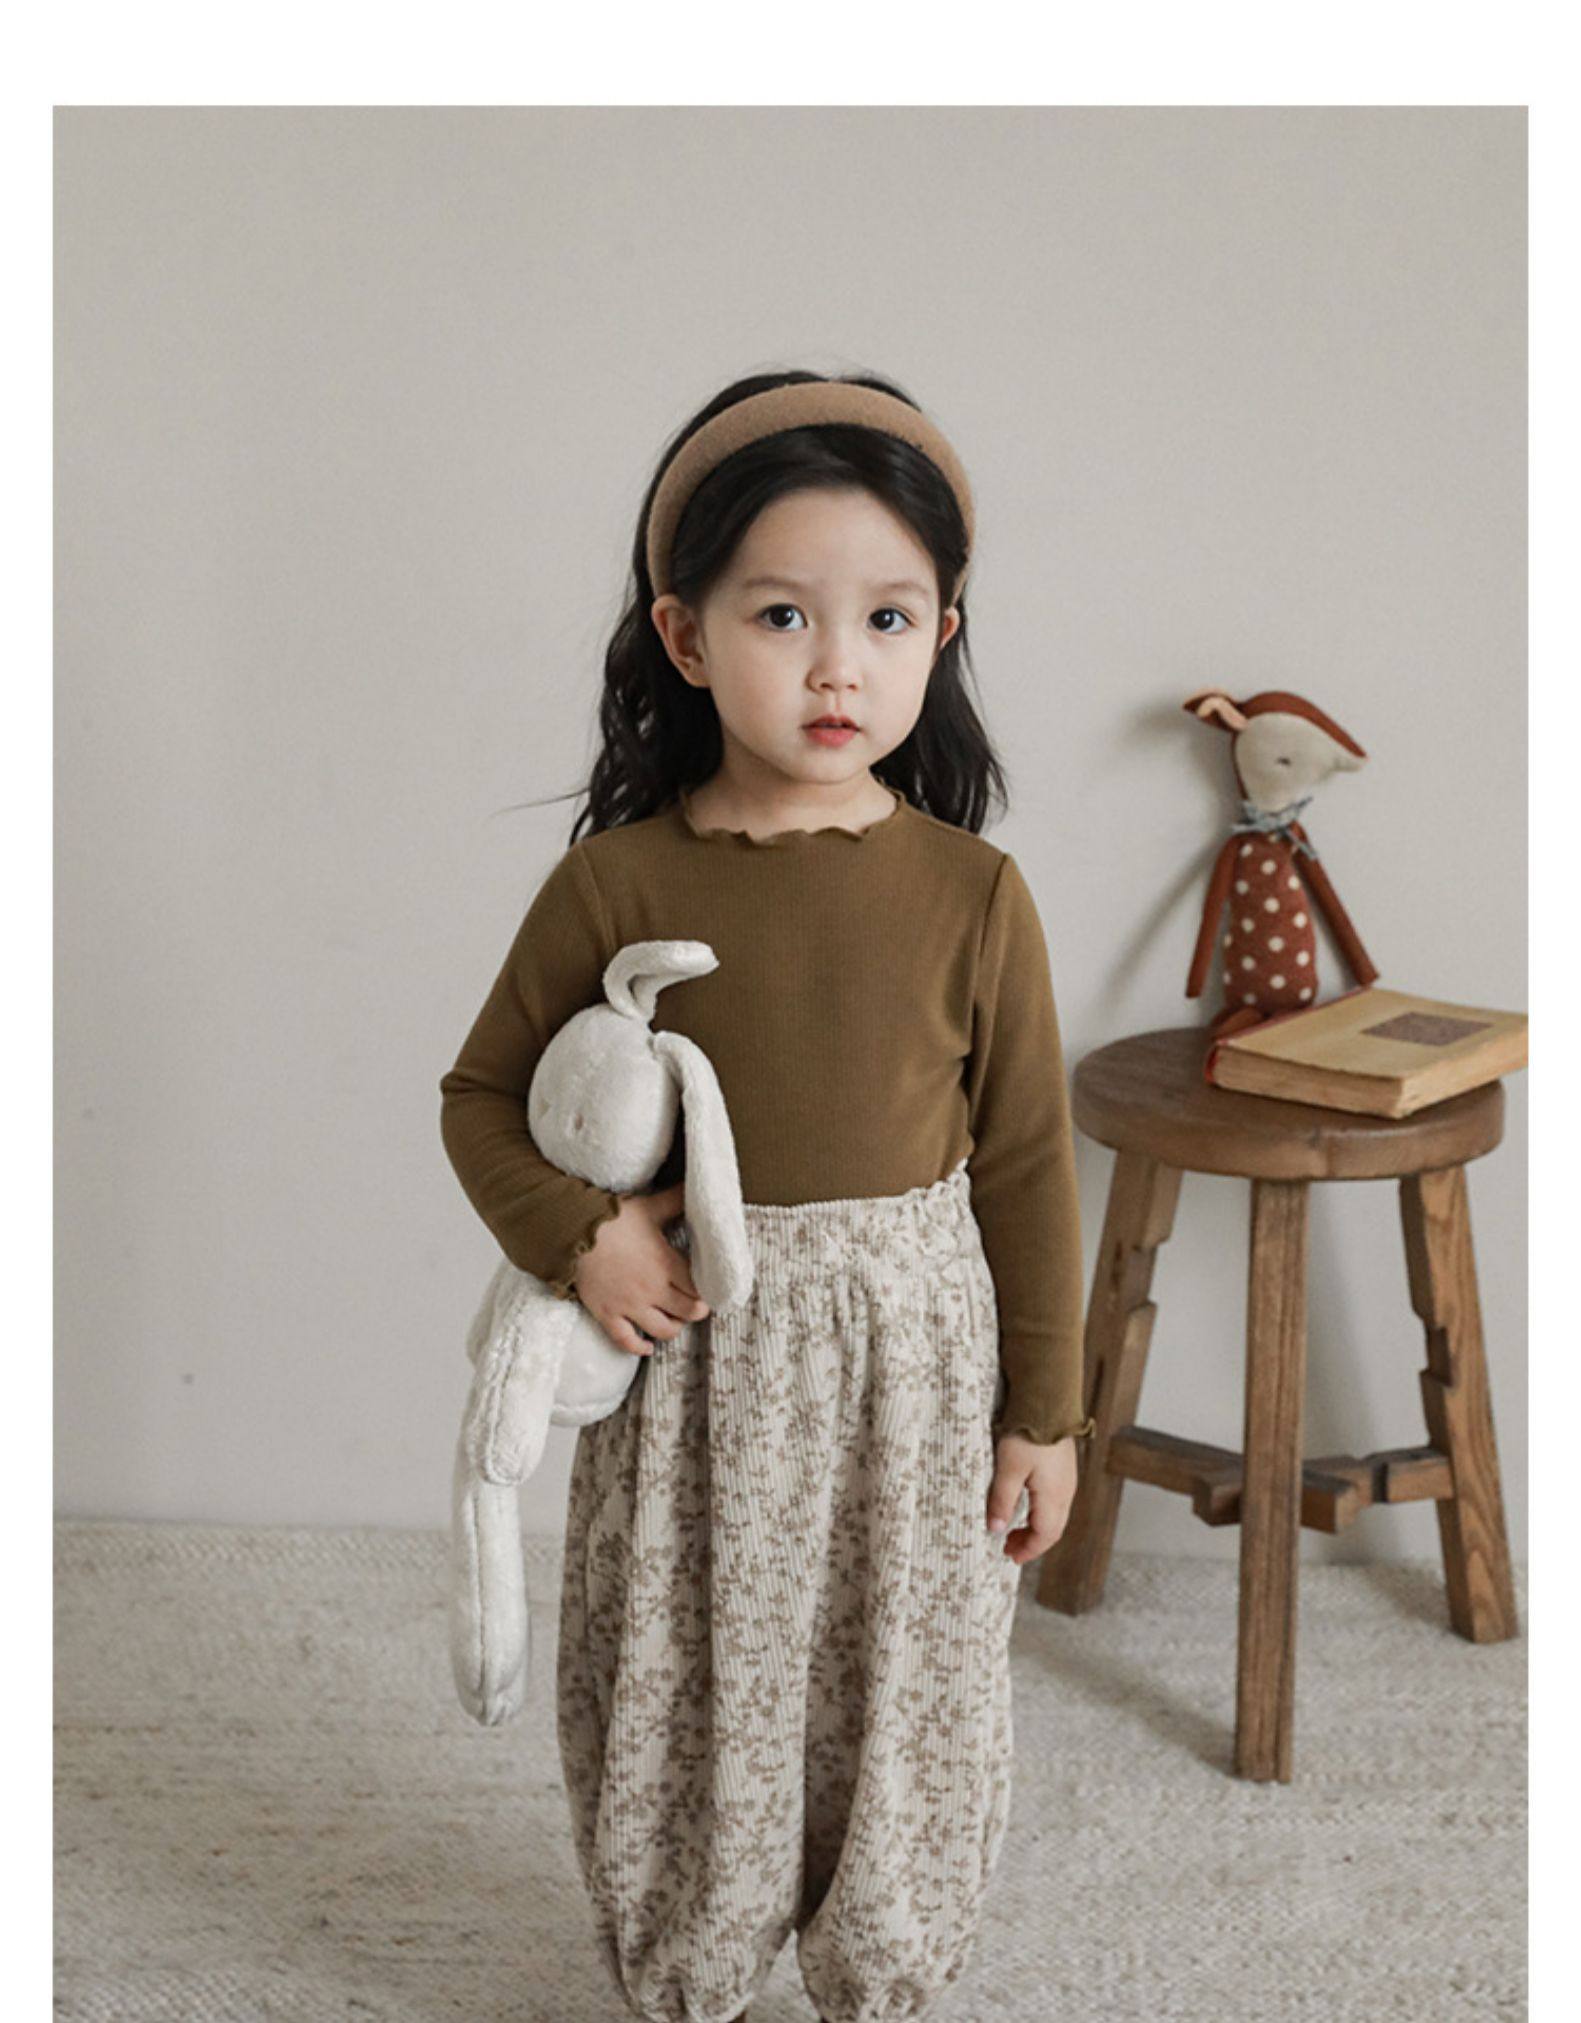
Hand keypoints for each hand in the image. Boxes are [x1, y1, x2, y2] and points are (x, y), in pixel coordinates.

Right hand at [571, 1180, 710, 1358]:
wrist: (572, 1232)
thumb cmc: (612, 1219)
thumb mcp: (649, 1207)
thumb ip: (675, 1200)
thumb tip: (695, 1184)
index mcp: (666, 1263)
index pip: (699, 1288)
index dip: (708, 1290)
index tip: (709, 1289)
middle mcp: (652, 1289)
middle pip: (689, 1312)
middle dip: (697, 1310)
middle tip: (696, 1305)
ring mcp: (629, 1305)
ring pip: (663, 1330)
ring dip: (674, 1328)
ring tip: (674, 1321)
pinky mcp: (607, 1314)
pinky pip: (626, 1341)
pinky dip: (638, 1348)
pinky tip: (646, 1347)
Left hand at [986, 1431, 1078, 1563]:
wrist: (1047, 1400)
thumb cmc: (1028, 1433)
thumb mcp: (1008, 1469)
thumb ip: (1002, 1501)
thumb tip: (996, 1529)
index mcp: (1054, 1496)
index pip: (1045, 1535)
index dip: (1028, 1550)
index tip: (1010, 1557)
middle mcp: (1066, 1491)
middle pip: (1052, 1529)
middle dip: (1031, 1542)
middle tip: (1008, 1547)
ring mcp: (1067, 1479)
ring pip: (1055, 1515)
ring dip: (1035, 1527)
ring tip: (1013, 1528)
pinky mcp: (1063, 1467)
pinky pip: (1055, 1500)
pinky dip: (1040, 1512)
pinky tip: (1025, 1505)